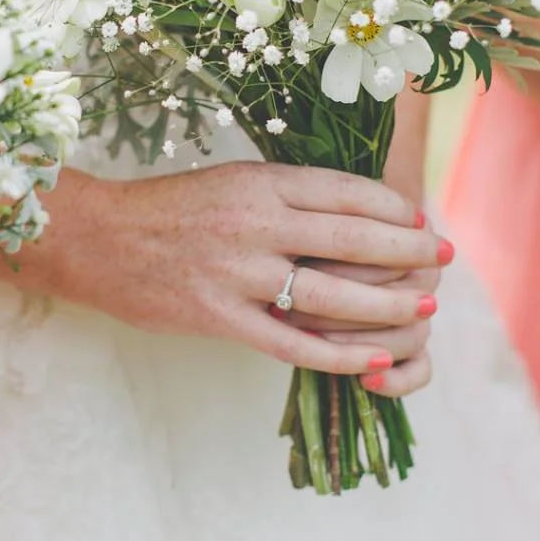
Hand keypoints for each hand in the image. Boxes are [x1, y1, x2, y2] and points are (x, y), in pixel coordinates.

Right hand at [42, 162, 449, 374]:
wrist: (96, 240)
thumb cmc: (167, 209)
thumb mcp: (230, 181)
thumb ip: (285, 195)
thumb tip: (352, 210)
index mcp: (261, 181)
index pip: (346, 191)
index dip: (393, 208)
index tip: (420, 218)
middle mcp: (256, 223)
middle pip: (352, 238)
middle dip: (408, 251)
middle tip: (443, 258)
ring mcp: (238, 272)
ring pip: (332, 293)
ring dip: (386, 304)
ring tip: (424, 309)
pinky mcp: (220, 317)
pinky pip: (293, 342)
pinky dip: (339, 354)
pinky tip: (374, 359)